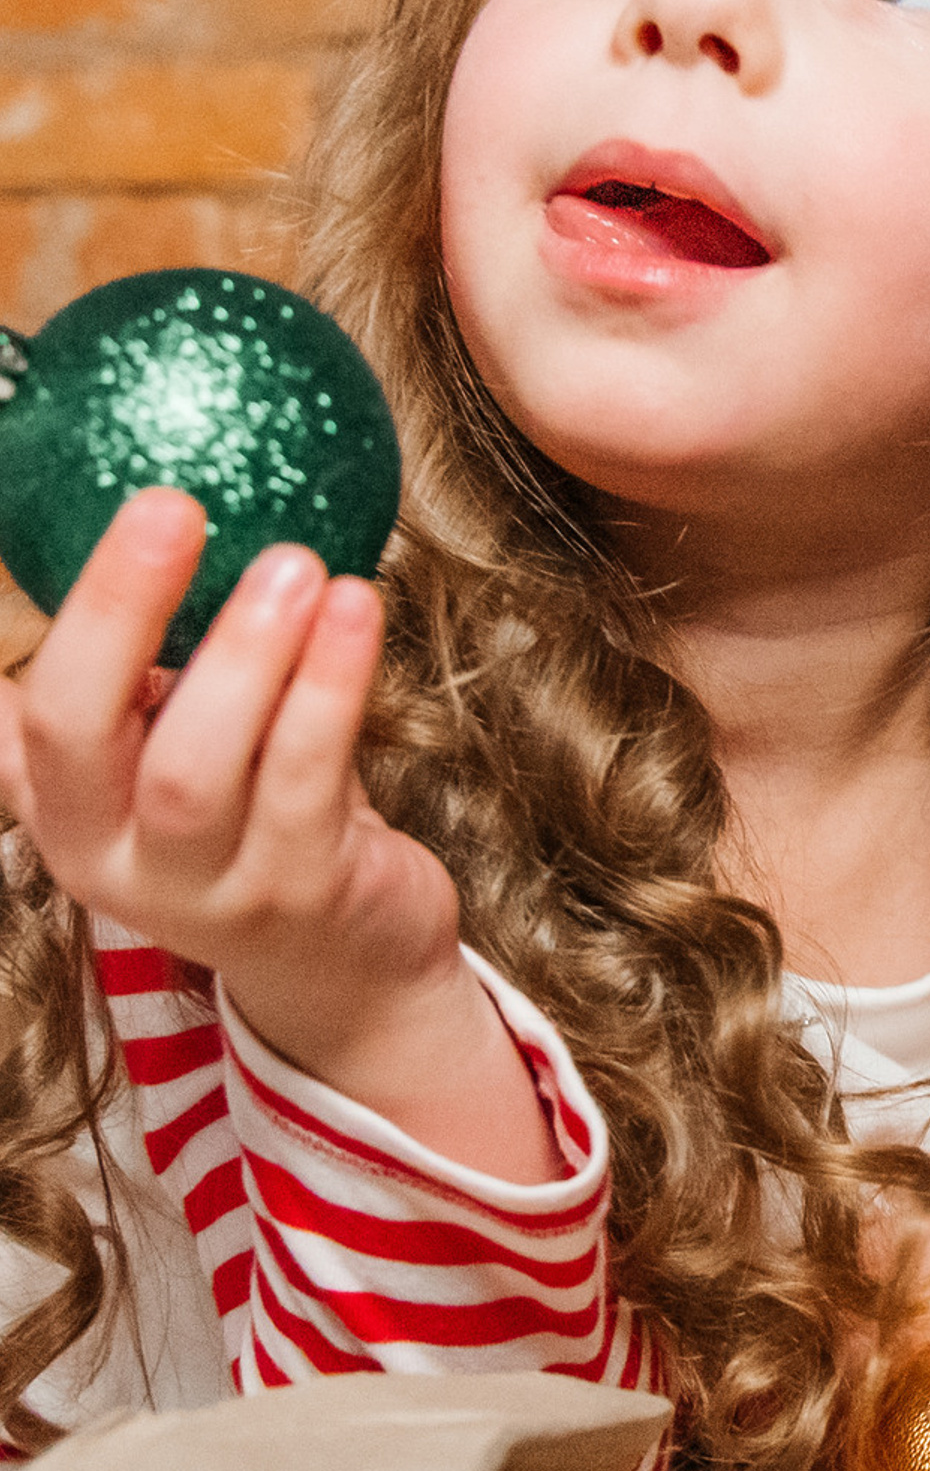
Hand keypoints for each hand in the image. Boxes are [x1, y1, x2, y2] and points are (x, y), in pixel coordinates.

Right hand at [0, 488, 559, 1180]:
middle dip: (119, 611)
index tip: (107, 509)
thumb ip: (139, 675)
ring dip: (247, 651)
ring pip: (199, 766)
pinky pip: (310, 780)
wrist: (347, 966)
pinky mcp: (303, 894)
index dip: (48, 618)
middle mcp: (113, 858)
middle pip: (84, 734)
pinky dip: (330, 688)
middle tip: (172, 504)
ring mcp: (205, 888)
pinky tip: (357, 610)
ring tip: (296, 560)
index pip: (24, 716)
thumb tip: (135, 514)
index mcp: (66, 811)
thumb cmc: (259, 820)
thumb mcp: (173, 757)